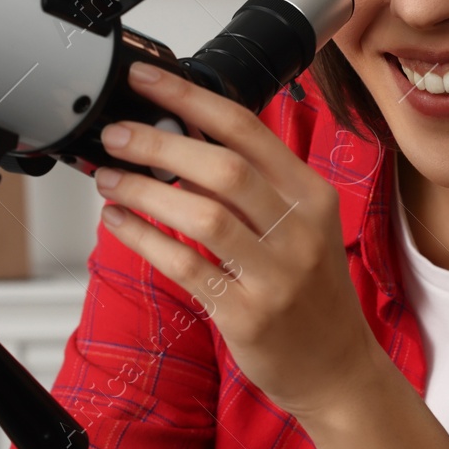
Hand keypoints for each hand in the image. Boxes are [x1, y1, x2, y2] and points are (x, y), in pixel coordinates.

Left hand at [92, 61, 384, 422]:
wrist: (339, 369)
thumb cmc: (310, 291)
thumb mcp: (300, 225)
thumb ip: (252, 184)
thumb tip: (178, 134)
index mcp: (312, 194)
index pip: (248, 129)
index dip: (190, 98)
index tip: (147, 79)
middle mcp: (300, 229)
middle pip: (224, 167)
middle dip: (159, 143)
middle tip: (116, 133)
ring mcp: (277, 274)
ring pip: (203, 215)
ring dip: (145, 191)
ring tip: (109, 177)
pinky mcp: (248, 314)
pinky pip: (186, 266)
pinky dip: (144, 239)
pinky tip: (119, 223)